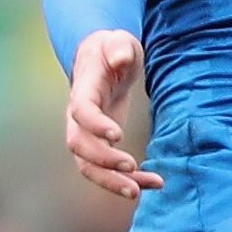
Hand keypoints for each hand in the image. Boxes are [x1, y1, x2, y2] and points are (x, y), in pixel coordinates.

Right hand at [65, 29, 162, 199]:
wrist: (103, 59)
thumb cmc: (111, 48)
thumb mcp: (117, 40)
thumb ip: (118, 46)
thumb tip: (121, 58)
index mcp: (83, 90)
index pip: (81, 112)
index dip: (95, 125)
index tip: (117, 135)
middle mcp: (78, 117)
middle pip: (80, 146)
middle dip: (103, 161)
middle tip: (131, 168)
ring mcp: (87, 133)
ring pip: (89, 165)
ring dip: (110, 181)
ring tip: (138, 192)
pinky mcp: (101, 144)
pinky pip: (107, 168)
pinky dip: (128, 179)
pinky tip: (152, 183)